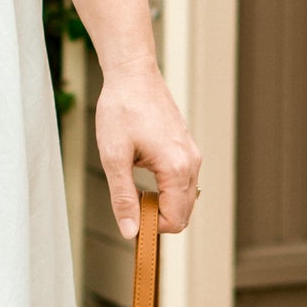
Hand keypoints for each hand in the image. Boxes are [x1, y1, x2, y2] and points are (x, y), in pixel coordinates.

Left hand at [97, 65, 199, 237]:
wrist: (133, 75)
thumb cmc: (121, 109)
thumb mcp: (114, 156)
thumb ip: (123, 197)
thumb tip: (130, 231)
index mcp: (176, 167)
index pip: (175, 220)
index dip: (151, 227)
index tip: (129, 215)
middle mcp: (192, 162)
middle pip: (184, 214)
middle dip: (158, 218)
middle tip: (129, 202)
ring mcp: (192, 154)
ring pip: (185, 199)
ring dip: (162, 203)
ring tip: (134, 187)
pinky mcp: (187, 148)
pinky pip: (184, 182)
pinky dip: (166, 190)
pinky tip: (143, 174)